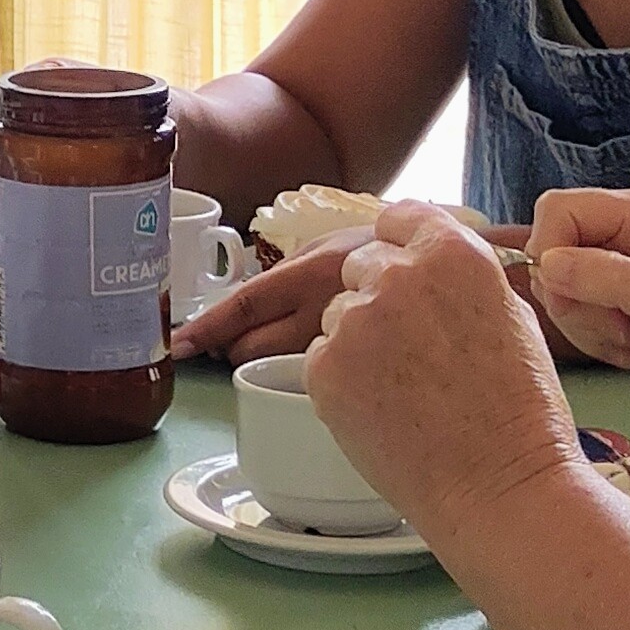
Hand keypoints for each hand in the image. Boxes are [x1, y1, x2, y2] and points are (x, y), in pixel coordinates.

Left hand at [172, 229, 366, 362]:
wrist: (450, 274)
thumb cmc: (382, 257)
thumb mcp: (330, 248)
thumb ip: (287, 273)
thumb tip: (244, 308)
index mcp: (311, 273)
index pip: (245, 304)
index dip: (207, 327)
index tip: (179, 344)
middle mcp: (323, 313)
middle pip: (250, 348)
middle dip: (232, 347)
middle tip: (233, 340)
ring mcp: (343, 348)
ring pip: (275, 369)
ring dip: (262, 361)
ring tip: (280, 344)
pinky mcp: (360, 374)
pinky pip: (311, 380)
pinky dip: (300, 373)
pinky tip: (318, 361)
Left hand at [300, 206, 582, 535]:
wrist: (500, 484)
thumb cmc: (521, 412)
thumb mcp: (512, 316)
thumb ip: (463, 278)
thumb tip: (434, 265)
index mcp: (452, 252)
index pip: (401, 217)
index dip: (402, 245)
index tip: (404, 267)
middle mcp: (397, 274)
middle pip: (363, 264)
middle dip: (381, 298)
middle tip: (414, 350)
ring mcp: (355, 320)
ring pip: (339, 314)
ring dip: (360, 341)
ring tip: (407, 389)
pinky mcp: (324, 367)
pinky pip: (323, 358)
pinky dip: (344, 380)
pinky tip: (386, 409)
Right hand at [525, 189, 629, 435]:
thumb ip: (608, 277)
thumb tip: (547, 263)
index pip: (561, 209)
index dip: (552, 251)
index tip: (573, 295)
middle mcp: (628, 232)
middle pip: (551, 249)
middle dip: (575, 298)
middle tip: (623, 322)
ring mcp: (617, 268)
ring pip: (556, 287)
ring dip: (587, 324)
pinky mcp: (610, 301)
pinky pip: (569, 315)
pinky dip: (593, 339)